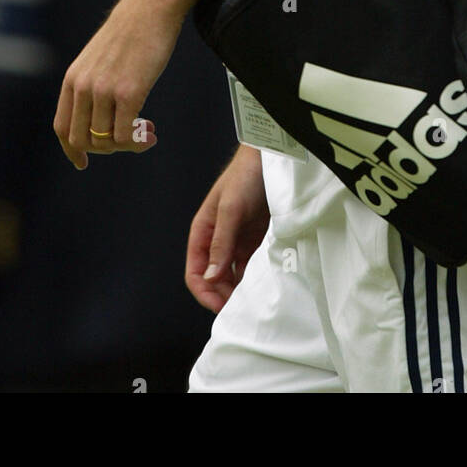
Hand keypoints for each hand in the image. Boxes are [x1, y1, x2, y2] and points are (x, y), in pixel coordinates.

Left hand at [54, 0, 184, 168]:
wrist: (151, 6)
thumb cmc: (132, 31)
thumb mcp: (100, 57)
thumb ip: (93, 83)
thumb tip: (100, 117)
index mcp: (73, 79)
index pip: (62, 127)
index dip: (72, 150)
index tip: (83, 163)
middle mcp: (83, 86)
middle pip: (82, 140)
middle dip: (104, 149)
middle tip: (127, 141)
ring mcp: (104, 90)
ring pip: (106, 141)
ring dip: (127, 145)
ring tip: (147, 133)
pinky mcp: (129, 92)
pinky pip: (125, 134)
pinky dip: (137, 141)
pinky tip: (151, 132)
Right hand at [185, 144, 269, 312]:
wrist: (271, 158)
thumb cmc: (245, 177)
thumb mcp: (231, 209)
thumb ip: (221, 243)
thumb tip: (209, 277)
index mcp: (203, 232)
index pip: (195, 272)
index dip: (204, 292)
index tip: (222, 307)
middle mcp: (217, 239)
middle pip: (213, 278)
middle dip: (223, 295)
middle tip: (242, 308)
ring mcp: (236, 239)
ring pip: (232, 274)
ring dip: (239, 288)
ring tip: (254, 300)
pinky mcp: (254, 238)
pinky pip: (250, 265)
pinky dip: (254, 276)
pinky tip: (264, 284)